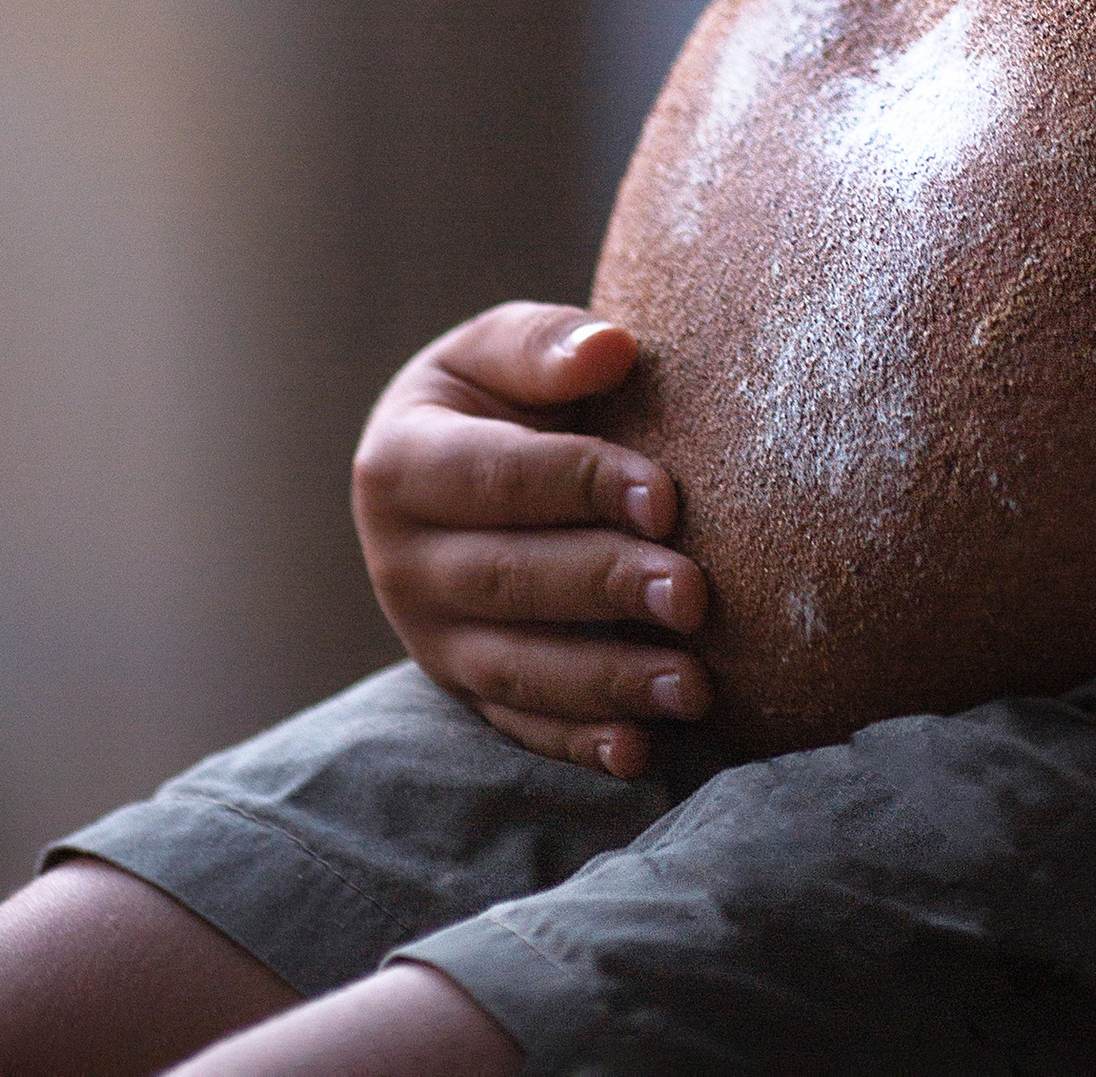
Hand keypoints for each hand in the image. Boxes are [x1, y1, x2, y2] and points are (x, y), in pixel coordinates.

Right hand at [350, 301, 710, 776]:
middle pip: (508, 581)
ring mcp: (429, 638)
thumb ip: (544, 345)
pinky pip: (520, 726)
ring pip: (516, 670)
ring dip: (607, 683)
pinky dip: (578, 744)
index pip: (496, 479)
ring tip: (693, 687)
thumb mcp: (497, 349)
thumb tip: (610, 348)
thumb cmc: (496, 393)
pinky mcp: (465, 691)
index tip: (667, 498)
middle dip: (606, 589)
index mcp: (400, 464)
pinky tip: (640, 751)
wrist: (459, 463)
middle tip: (695, 596)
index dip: (581, 485)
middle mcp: (401, 562)